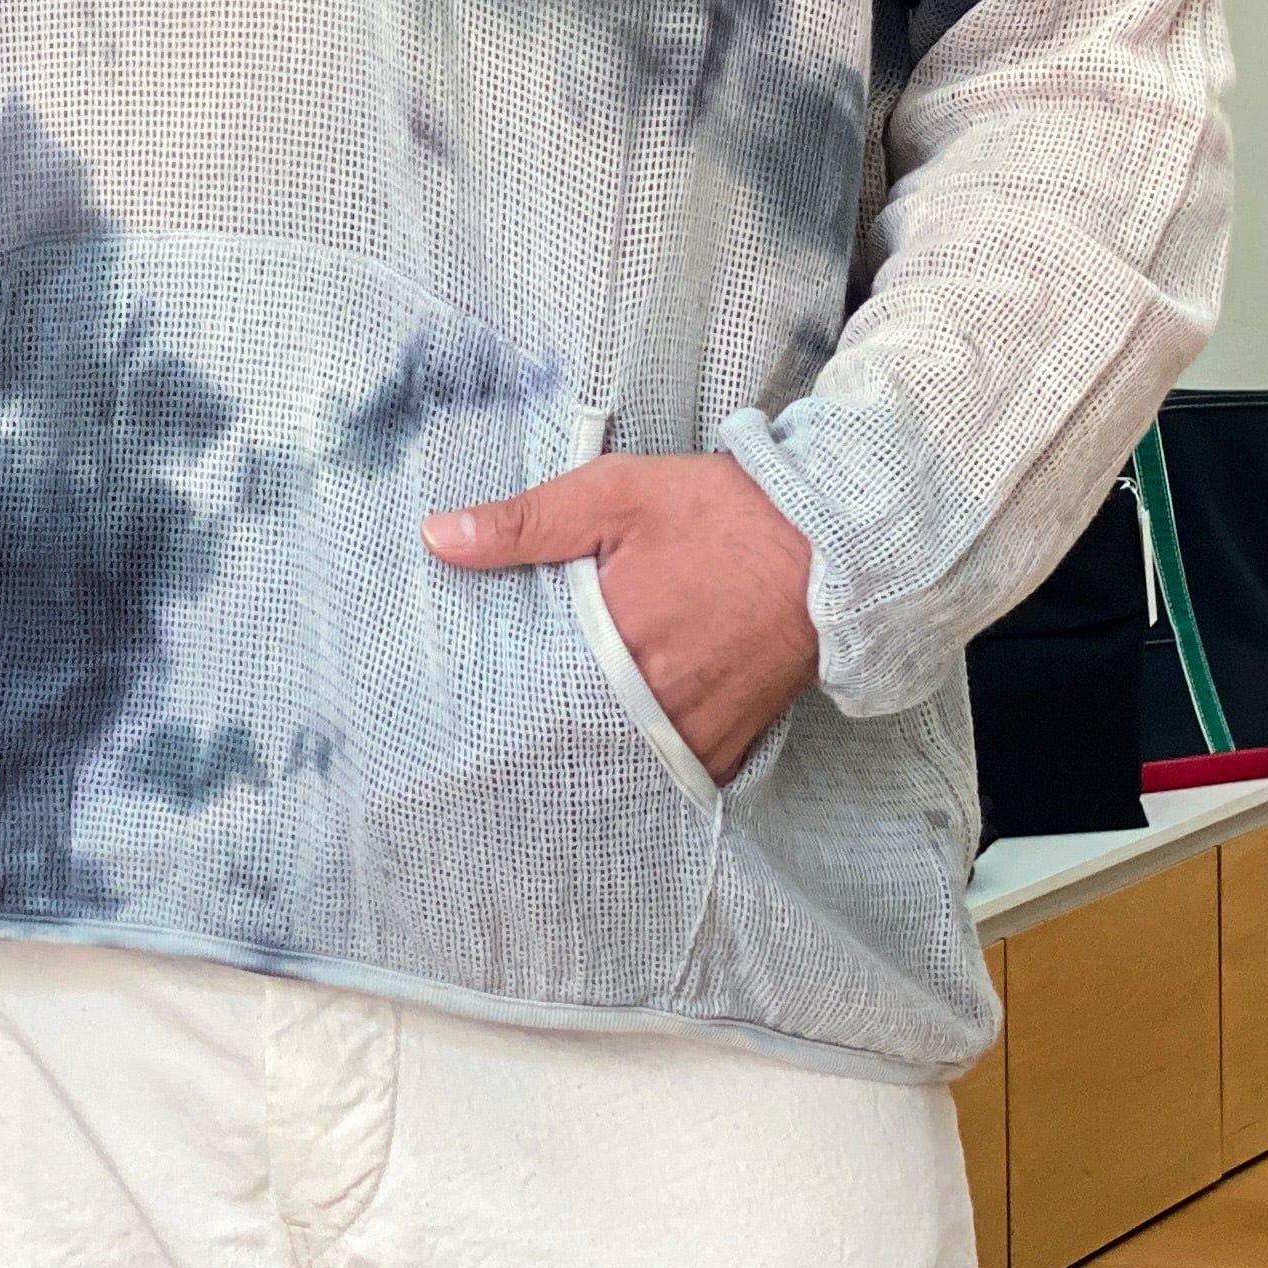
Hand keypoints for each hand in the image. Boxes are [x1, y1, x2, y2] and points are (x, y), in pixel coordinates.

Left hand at [427, 456, 820, 781]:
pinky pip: (671, 772)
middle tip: (503, 726)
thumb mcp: (616, 494)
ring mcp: (694, 732)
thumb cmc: (721, 515)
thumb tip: (436, 536)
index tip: (469, 698)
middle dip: (537, 732)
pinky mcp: (728, 745)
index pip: (526, 695)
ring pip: (618, 763)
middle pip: (567, 739)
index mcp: (613, 642)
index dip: (494, 698)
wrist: (831, 544)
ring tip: (559, 735)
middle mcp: (652, 702)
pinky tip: (620, 740)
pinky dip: (644, 760)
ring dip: (588, 750)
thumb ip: (526, 522)